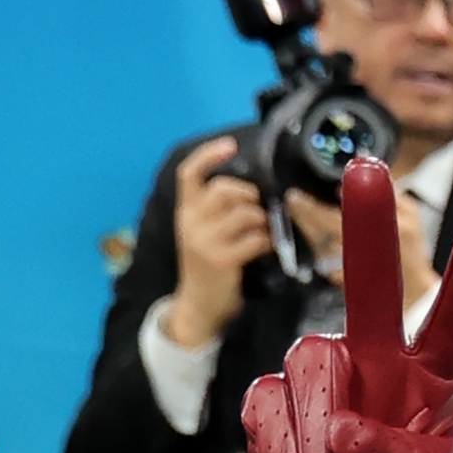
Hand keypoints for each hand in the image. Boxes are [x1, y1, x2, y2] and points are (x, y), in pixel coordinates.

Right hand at [162, 135, 278, 348]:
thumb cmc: (205, 267)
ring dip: (262, 220)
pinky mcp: (222, 260)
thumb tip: (251, 191)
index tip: (230, 145)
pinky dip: (267, 241)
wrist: (197, 306)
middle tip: (260, 208)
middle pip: (223, 189)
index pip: (188, 173)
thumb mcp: (200, 234)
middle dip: (249, 194)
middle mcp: (190, 222)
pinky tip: (267, 247)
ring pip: (244, 214)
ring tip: (266, 230)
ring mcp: (205, 241)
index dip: (208, 155)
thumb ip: (214, 211)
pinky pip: (254, 239)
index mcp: (184, 212)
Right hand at [242, 153, 452, 452]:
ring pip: (309, 366)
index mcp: (432, 377)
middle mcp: (376, 361)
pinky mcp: (274, 407)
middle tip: (369, 169)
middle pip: (370, 290)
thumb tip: (343, 435)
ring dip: (315, 436)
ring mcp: (322, 380)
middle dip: (368, 229)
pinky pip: (267, 415)